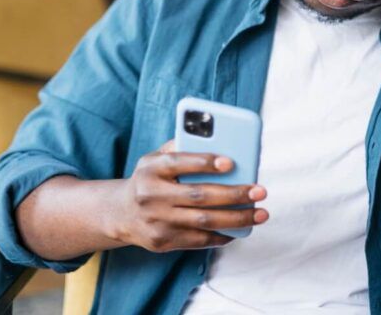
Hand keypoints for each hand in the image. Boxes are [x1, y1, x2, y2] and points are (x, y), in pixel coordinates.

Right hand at [111, 140, 267, 252]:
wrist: (120, 214)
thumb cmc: (148, 179)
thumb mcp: (154, 158)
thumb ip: (179, 147)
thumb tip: (215, 138)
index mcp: (151, 169)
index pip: (179, 163)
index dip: (205, 163)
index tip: (231, 163)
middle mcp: (151, 195)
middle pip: (199, 196)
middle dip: (234, 194)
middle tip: (259, 190)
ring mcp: (157, 221)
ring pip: (204, 221)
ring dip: (237, 218)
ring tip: (260, 213)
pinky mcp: (162, 241)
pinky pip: (199, 240)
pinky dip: (222, 234)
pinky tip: (239, 228)